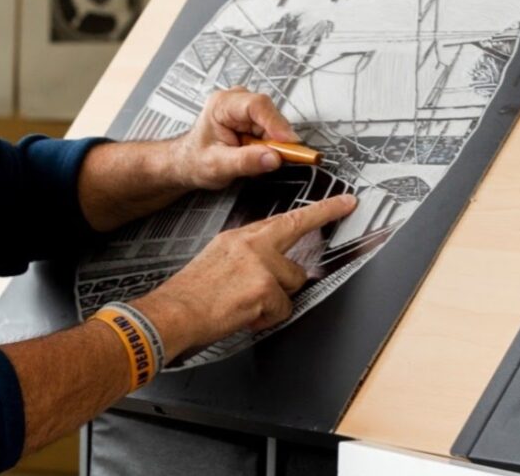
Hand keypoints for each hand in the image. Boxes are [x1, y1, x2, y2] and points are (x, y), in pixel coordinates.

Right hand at [132, 194, 357, 359]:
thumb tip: (270, 268)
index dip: (316, 210)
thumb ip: (246, 257)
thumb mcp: (216, 261)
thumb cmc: (190, 295)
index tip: (340, 202)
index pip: (283, 219)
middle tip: (345, 206)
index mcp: (238, 238)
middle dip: (324, 219)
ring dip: (277, 299)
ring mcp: (259, 264)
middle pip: (298, 230)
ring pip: (293, 281)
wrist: (174, 313)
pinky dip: (268, 318)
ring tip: (249, 304)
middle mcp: (251, 244)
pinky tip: (246, 315)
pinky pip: (284, 308)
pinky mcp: (264, 288)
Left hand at [172, 87, 299, 189]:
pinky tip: (257, 154)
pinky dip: (270, 145)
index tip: (289, 142)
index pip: (256, 105)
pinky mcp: (254, 119)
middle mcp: (235, 101)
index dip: (276, 123)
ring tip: (256, 159)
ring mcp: (246, 109)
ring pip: (274, 124)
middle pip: (270, 114)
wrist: (189, 162)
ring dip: (273, 144)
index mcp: (221, 105)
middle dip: (276, 139)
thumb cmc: (195, 160)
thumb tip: (273, 158)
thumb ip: (245, 162)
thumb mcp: (217, 166)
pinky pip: (273, 131)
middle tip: (278, 160)